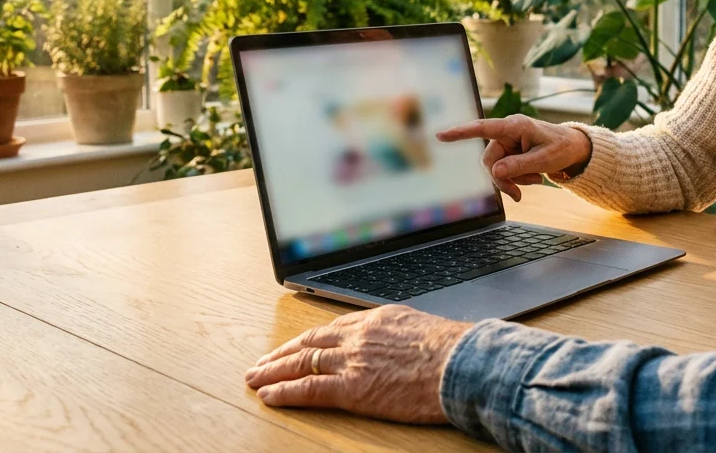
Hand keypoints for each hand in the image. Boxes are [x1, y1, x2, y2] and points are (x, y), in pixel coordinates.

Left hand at [244, 305, 472, 423]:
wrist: (460, 364)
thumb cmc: (453, 351)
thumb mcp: (422, 330)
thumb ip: (400, 335)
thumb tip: (398, 343)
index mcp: (376, 320)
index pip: (331, 329)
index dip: (307, 340)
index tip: (293, 347)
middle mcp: (358, 336)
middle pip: (309, 343)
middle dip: (282, 354)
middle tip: (261, 362)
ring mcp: (352, 360)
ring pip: (302, 363)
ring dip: (273, 371)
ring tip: (255, 378)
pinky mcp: (352, 387)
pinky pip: (308, 388)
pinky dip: (285, 392)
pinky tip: (269, 395)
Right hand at [436, 115, 591, 199]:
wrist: (574, 149)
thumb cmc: (561, 148)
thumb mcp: (544, 159)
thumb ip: (518, 165)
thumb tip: (495, 172)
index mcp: (515, 126)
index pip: (483, 128)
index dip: (461, 132)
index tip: (441, 135)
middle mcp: (507, 133)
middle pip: (489, 160)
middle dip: (502, 179)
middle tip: (517, 195)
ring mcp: (508, 144)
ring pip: (496, 169)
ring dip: (513, 180)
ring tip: (536, 181)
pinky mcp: (511, 154)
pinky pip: (505, 172)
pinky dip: (517, 179)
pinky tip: (533, 179)